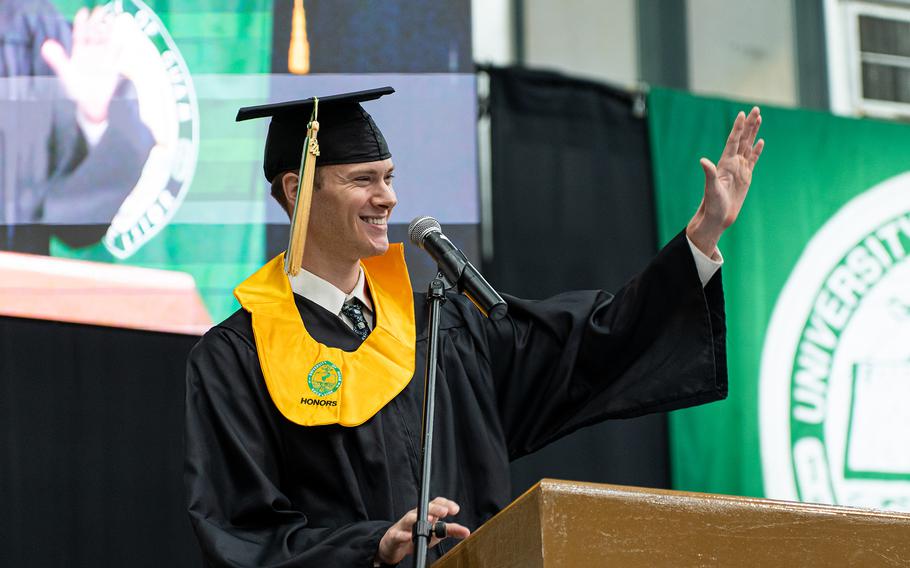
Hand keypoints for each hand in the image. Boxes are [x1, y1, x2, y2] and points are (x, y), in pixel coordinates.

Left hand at [40, 6, 123, 123]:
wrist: (91, 104)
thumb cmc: (76, 89)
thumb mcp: (66, 73)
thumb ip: (57, 59)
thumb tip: (46, 44)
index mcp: (79, 52)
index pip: (80, 34)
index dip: (82, 23)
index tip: (84, 11)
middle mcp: (91, 53)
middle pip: (95, 34)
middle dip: (98, 21)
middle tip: (101, 9)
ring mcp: (102, 60)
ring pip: (106, 41)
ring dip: (110, 30)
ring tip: (113, 18)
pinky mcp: (112, 68)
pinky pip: (117, 56)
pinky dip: (120, 48)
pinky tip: (123, 39)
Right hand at [375, 496, 470, 564]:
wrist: (394, 545)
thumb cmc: (416, 535)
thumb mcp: (435, 533)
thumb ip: (450, 530)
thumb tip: (466, 531)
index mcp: (426, 513)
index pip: (436, 503)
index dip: (446, 504)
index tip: (456, 509)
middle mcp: (415, 516)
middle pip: (424, 508)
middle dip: (435, 508)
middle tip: (444, 512)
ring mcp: (403, 525)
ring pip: (410, 518)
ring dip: (419, 518)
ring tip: (429, 520)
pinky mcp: (394, 536)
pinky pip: (398, 534)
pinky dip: (403, 535)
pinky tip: (408, 536)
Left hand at [686, 106, 763, 256]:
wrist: (718, 216)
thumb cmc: (713, 204)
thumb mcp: (711, 188)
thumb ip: (709, 173)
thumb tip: (703, 161)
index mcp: (725, 163)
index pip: (733, 141)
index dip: (738, 128)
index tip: (742, 114)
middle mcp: (732, 163)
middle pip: (743, 139)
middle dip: (749, 124)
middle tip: (756, 109)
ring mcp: (740, 169)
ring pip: (749, 147)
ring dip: (754, 133)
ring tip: (759, 118)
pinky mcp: (746, 177)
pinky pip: (753, 160)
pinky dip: (757, 150)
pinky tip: (760, 141)